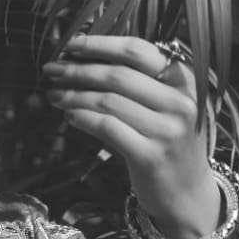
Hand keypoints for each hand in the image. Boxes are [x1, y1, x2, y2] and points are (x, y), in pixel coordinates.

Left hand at [42, 34, 220, 238]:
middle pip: (118, 74)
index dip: (100, 44)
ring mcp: (168, 130)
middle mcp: (181, 102)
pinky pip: (106, 127)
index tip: (69, 44)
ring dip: (74, 95)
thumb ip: (137, 81)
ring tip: (54, 95)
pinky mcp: (151, 155)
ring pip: (108, 101)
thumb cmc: (168, 142)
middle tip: (50, 70)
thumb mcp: (165, 106)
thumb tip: (82, 58)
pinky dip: (82, 118)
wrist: (188, 194)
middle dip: (78, 69)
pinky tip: (69, 116)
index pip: (137, 50)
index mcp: (186, 80)